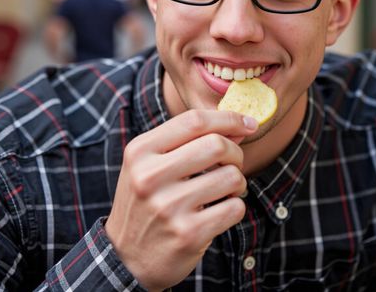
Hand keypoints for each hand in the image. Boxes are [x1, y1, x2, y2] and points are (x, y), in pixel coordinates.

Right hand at [104, 109, 257, 290]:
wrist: (126, 258)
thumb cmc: (146, 200)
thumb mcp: (151, 163)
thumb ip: (188, 141)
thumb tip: (239, 126)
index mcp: (140, 151)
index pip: (194, 121)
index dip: (228, 118)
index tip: (248, 123)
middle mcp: (150, 176)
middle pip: (216, 144)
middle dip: (235, 152)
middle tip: (233, 163)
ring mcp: (169, 207)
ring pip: (231, 176)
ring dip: (237, 181)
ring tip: (224, 189)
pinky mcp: (188, 234)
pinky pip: (235, 207)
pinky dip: (235, 206)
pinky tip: (219, 210)